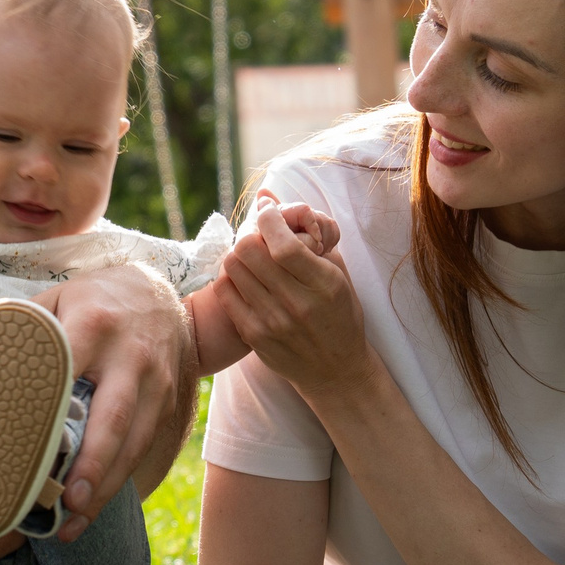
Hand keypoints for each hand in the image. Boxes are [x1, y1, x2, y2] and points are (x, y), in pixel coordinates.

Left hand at [30, 261, 193, 537]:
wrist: (158, 293)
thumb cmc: (93, 300)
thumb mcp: (57, 297)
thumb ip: (23, 329)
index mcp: (94, 324)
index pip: (69, 367)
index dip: (47, 406)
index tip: (23, 443)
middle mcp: (131, 355)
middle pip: (113, 417)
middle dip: (92, 464)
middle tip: (67, 501)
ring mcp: (155, 381)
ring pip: (133, 442)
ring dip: (106, 486)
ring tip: (75, 521)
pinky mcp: (167, 402)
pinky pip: (143, 446)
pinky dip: (119, 479)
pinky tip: (92, 506)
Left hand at [210, 197, 369, 401]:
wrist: (335, 370)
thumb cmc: (340, 314)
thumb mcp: (337, 271)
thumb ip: (309, 233)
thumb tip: (268, 194)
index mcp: (324, 284)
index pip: (283, 243)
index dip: (268, 218)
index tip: (267, 211)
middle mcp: (297, 304)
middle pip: (250, 251)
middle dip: (251, 233)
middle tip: (258, 236)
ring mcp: (272, 322)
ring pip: (233, 267)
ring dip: (239, 254)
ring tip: (252, 257)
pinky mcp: (254, 335)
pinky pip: (225, 292)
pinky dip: (230, 277)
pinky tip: (245, 278)